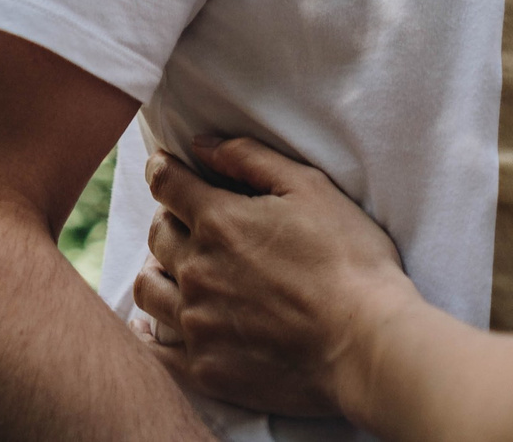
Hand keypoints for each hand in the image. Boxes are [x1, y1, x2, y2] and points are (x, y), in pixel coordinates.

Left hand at [131, 136, 420, 419]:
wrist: (366, 344)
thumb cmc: (349, 260)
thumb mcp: (310, 188)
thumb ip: (250, 158)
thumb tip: (201, 145)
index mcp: (219, 221)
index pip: (166, 183)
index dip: (162, 169)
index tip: (164, 167)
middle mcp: (197, 270)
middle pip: (156, 234)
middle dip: (167, 218)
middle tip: (184, 219)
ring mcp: (197, 323)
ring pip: (148, 288)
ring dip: (155, 269)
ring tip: (171, 268)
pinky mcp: (205, 368)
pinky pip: (154, 349)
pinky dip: (145, 332)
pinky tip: (148, 325)